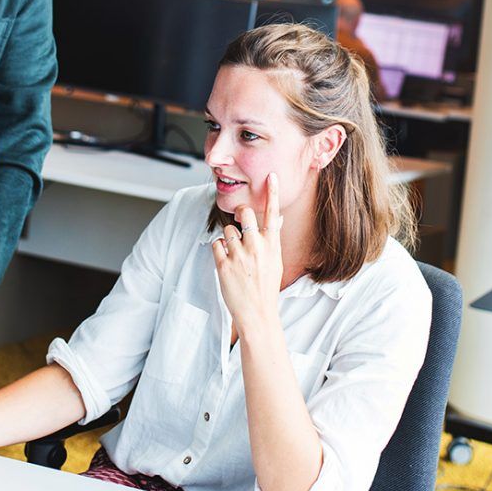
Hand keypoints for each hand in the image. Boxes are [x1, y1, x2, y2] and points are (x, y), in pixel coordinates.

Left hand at [212, 172, 283, 340]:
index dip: (272, 192)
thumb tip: (273, 221)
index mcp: (272, 245)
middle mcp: (257, 247)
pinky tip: (226, 263)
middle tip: (239, 222)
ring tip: (235, 256)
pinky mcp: (224, 265)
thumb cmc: (266, 287)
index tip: (271, 176)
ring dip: (228, 239)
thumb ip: (271, 240)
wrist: (258, 314)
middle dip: (240, 214)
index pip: (272, 214)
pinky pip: (216, 244)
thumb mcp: (275, 262)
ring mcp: (240, 256)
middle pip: (244, 213)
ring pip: (227, 230)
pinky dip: (218, 251)